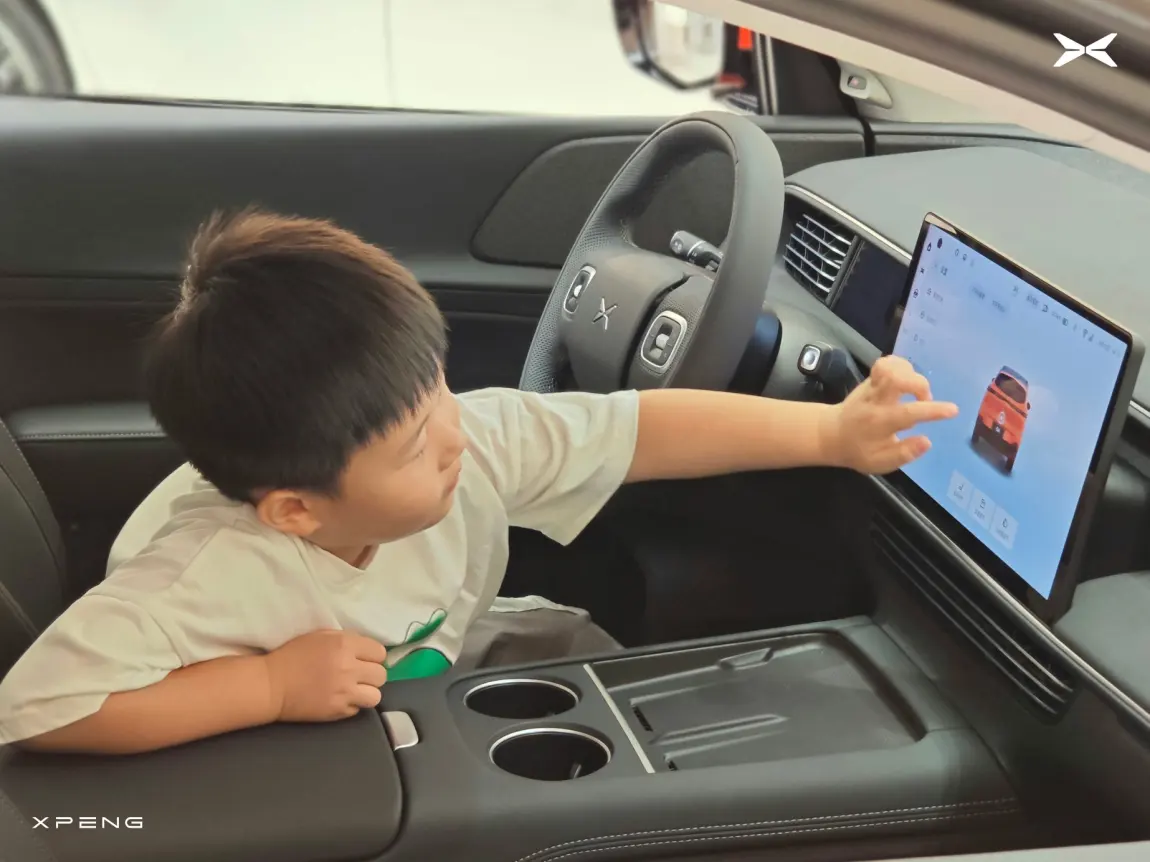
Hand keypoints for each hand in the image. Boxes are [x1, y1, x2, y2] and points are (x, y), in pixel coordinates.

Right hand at [262, 629, 387, 722]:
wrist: (271, 684)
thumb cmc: (293, 656)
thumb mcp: (321, 636)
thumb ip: (346, 640)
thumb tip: (366, 650)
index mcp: (345, 645)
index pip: (380, 652)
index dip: (373, 656)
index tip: (364, 659)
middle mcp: (349, 668)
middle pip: (381, 675)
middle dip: (372, 674)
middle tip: (359, 675)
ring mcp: (344, 692)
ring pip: (376, 696)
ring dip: (367, 692)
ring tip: (354, 690)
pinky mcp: (337, 711)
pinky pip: (358, 709)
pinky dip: (351, 705)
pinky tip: (339, 699)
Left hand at [825, 355, 957, 473]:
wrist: (830, 434)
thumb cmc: (859, 450)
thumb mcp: (880, 463)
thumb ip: (904, 453)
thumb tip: (927, 442)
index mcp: (880, 423)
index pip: (909, 413)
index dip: (932, 410)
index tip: (952, 410)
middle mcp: (876, 401)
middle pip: (897, 380)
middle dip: (920, 385)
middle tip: (925, 399)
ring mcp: (871, 386)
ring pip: (890, 367)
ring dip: (910, 373)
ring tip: (915, 388)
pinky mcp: (869, 379)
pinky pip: (885, 363)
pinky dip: (901, 365)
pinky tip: (906, 378)